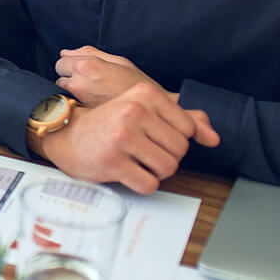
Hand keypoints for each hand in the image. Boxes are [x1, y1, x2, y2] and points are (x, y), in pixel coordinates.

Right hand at [32, 81, 219, 193]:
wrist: (65, 134)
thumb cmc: (107, 123)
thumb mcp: (141, 109)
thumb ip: (178, 118)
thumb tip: (214, 138)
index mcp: (144, 94)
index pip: (187, 128)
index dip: (174, 139)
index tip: (153, 137)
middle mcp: (133, 112)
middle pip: (179, 150)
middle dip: (165, 157)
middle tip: (142, 152)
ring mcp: (122, 137)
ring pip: (168, 168)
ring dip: (155, 172)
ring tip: (137, 163)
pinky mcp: (112, 162)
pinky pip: (149, 184)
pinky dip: (142, 184)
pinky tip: (127, 173)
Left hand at [56, 46, 154, 106]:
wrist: (152, 112)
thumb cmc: (137, 84)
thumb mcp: (119, 62)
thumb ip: (89, 53)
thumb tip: (65, 52)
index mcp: (87, 66)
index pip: (61, 63)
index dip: (70, 66)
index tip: (82, 72)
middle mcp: (78, 83)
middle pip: (58, 79)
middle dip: (69, 81)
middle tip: (89, 86)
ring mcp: (78, 102)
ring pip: (62, 95)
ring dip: (71, 94)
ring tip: (90, 97)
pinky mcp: (81, 117)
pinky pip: (69, 108)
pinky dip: (75, 106)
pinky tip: (89, 107)